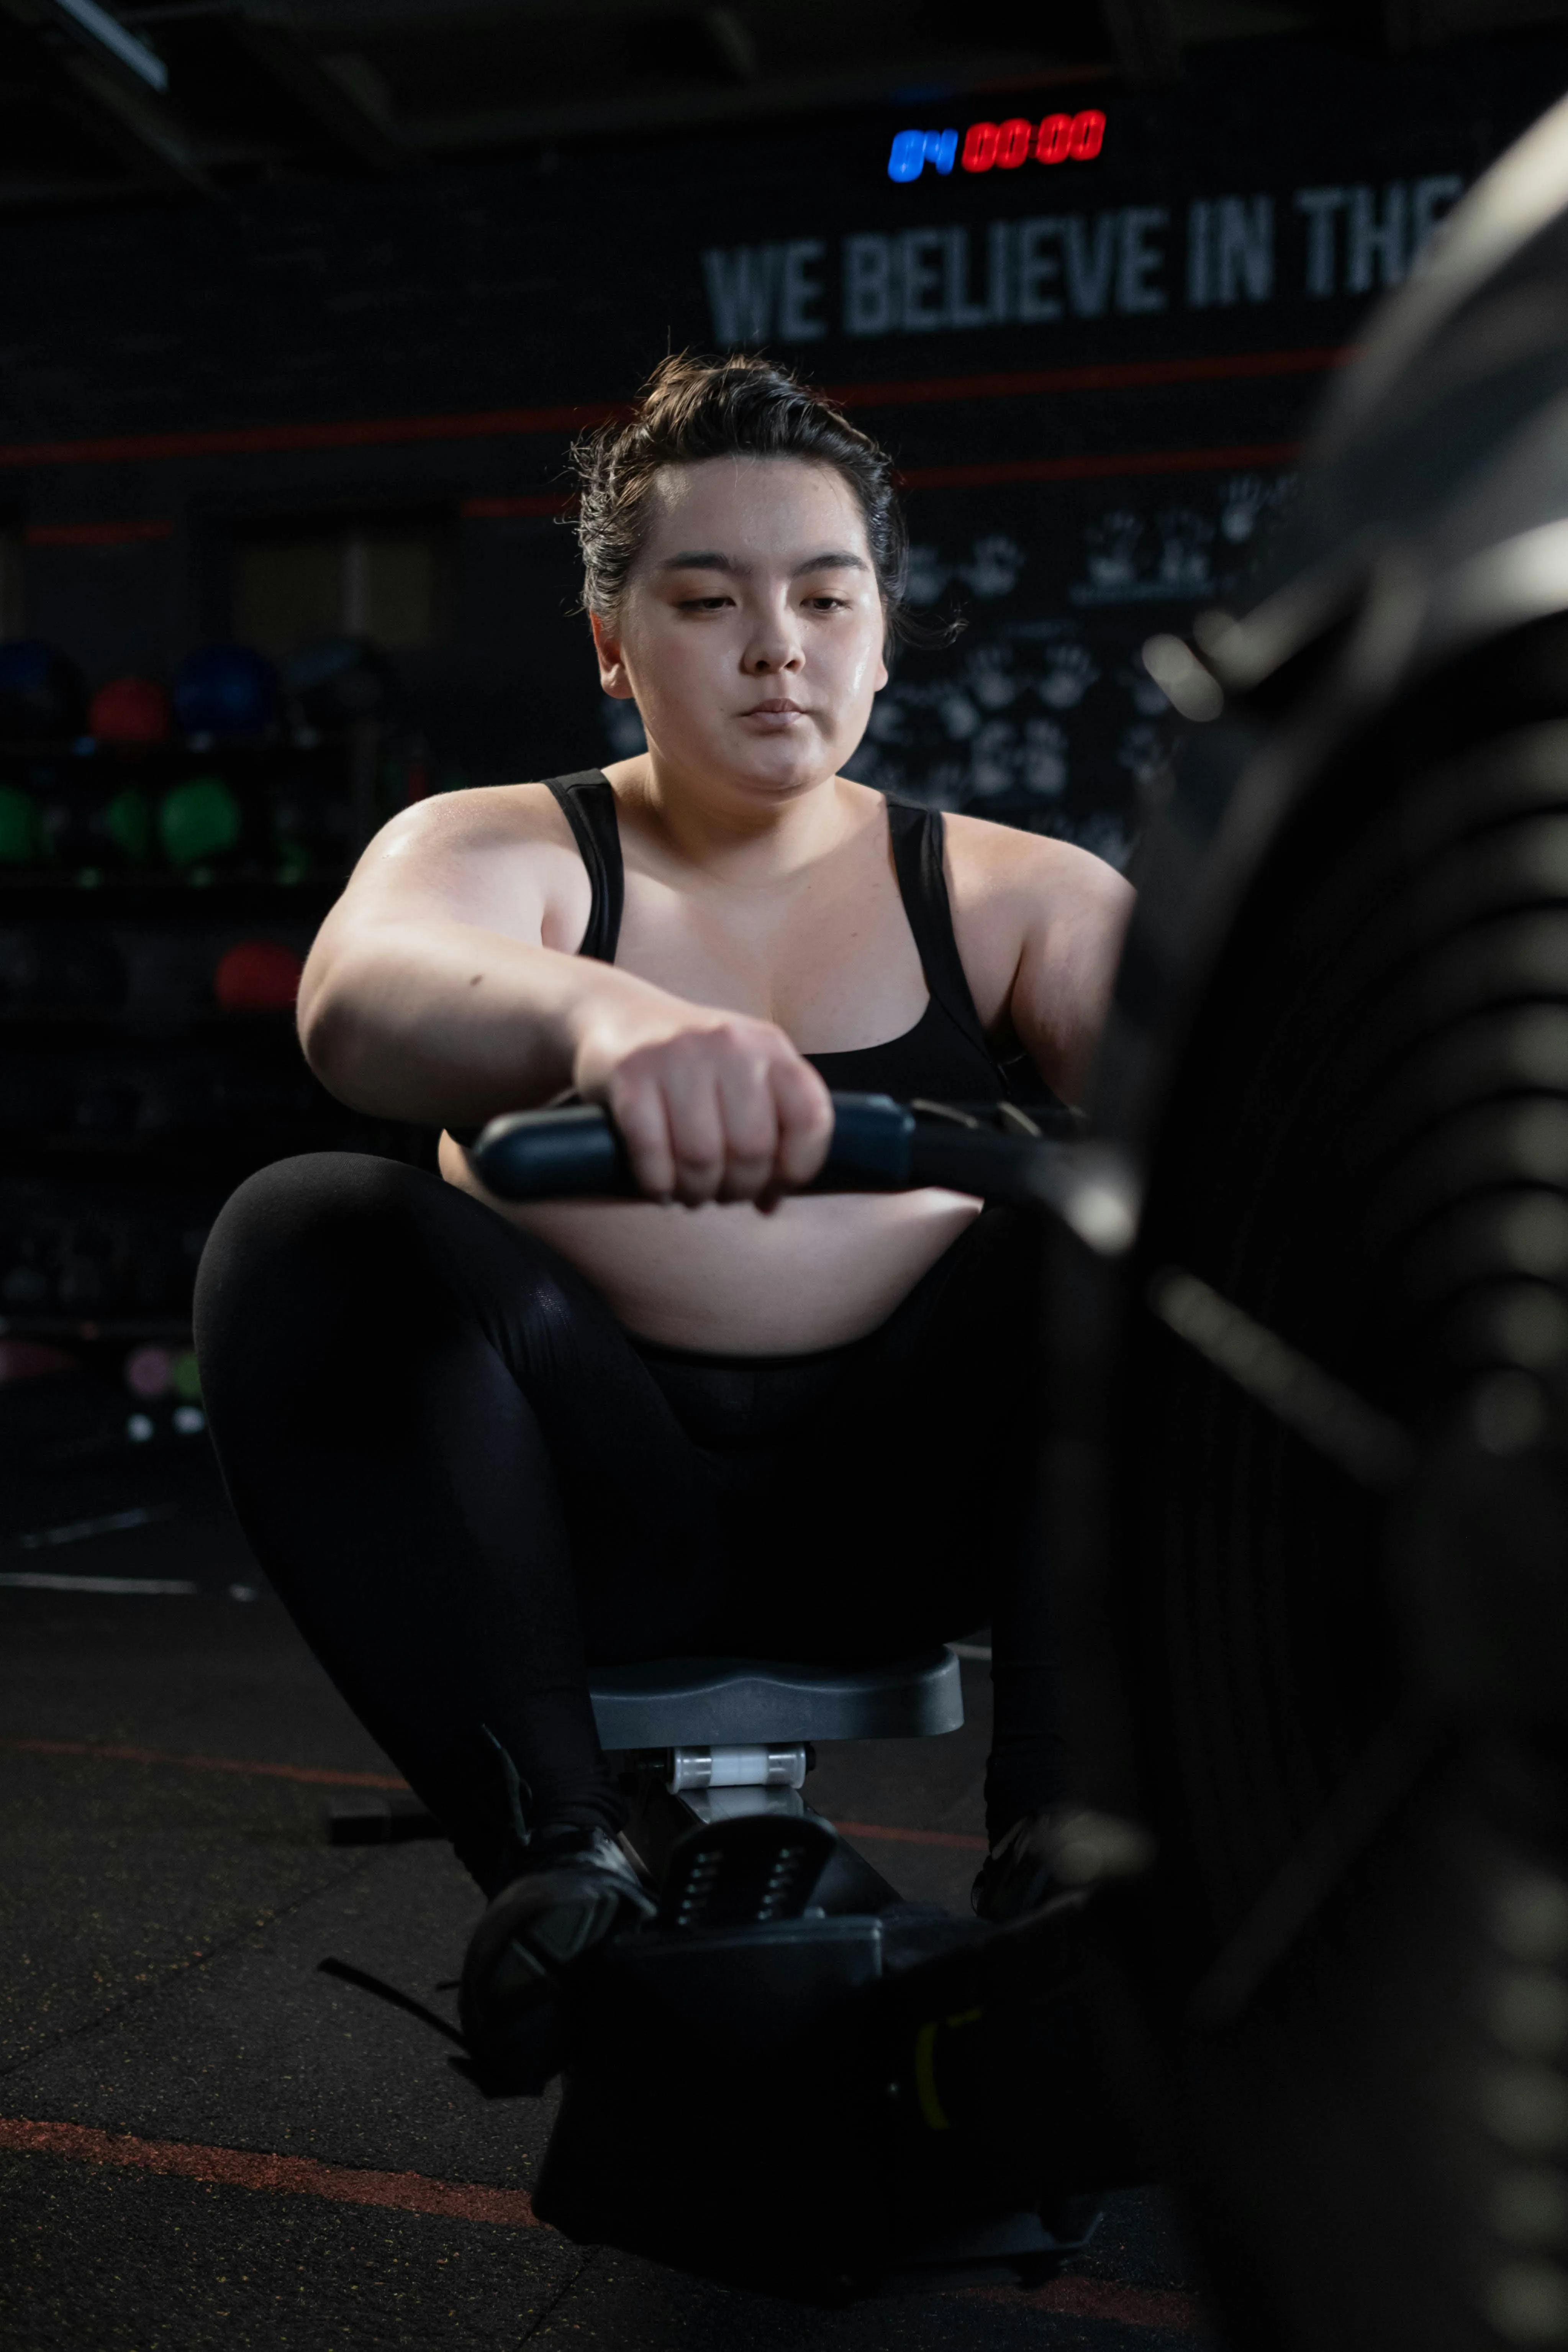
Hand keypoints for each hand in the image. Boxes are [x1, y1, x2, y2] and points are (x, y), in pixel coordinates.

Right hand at [570, 991, 832, 1205]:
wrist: (618, 1012)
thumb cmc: (690, 1064)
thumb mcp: (742, 1077)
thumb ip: (769, 1130)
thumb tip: (770, 1202)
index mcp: (770, 1046)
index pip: (810, 1119)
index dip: (796, 1170)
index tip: (770, 1187)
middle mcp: (729, 1044)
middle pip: (751, 1148)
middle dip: (737, 1189)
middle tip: (720, 1194)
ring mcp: (677, 1054)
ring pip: (701, 1156)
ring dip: (696, 1192)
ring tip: (690, 1192)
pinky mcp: (630, 1072)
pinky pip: (651, 1150)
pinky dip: (657, 1183)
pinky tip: (659, 1187)